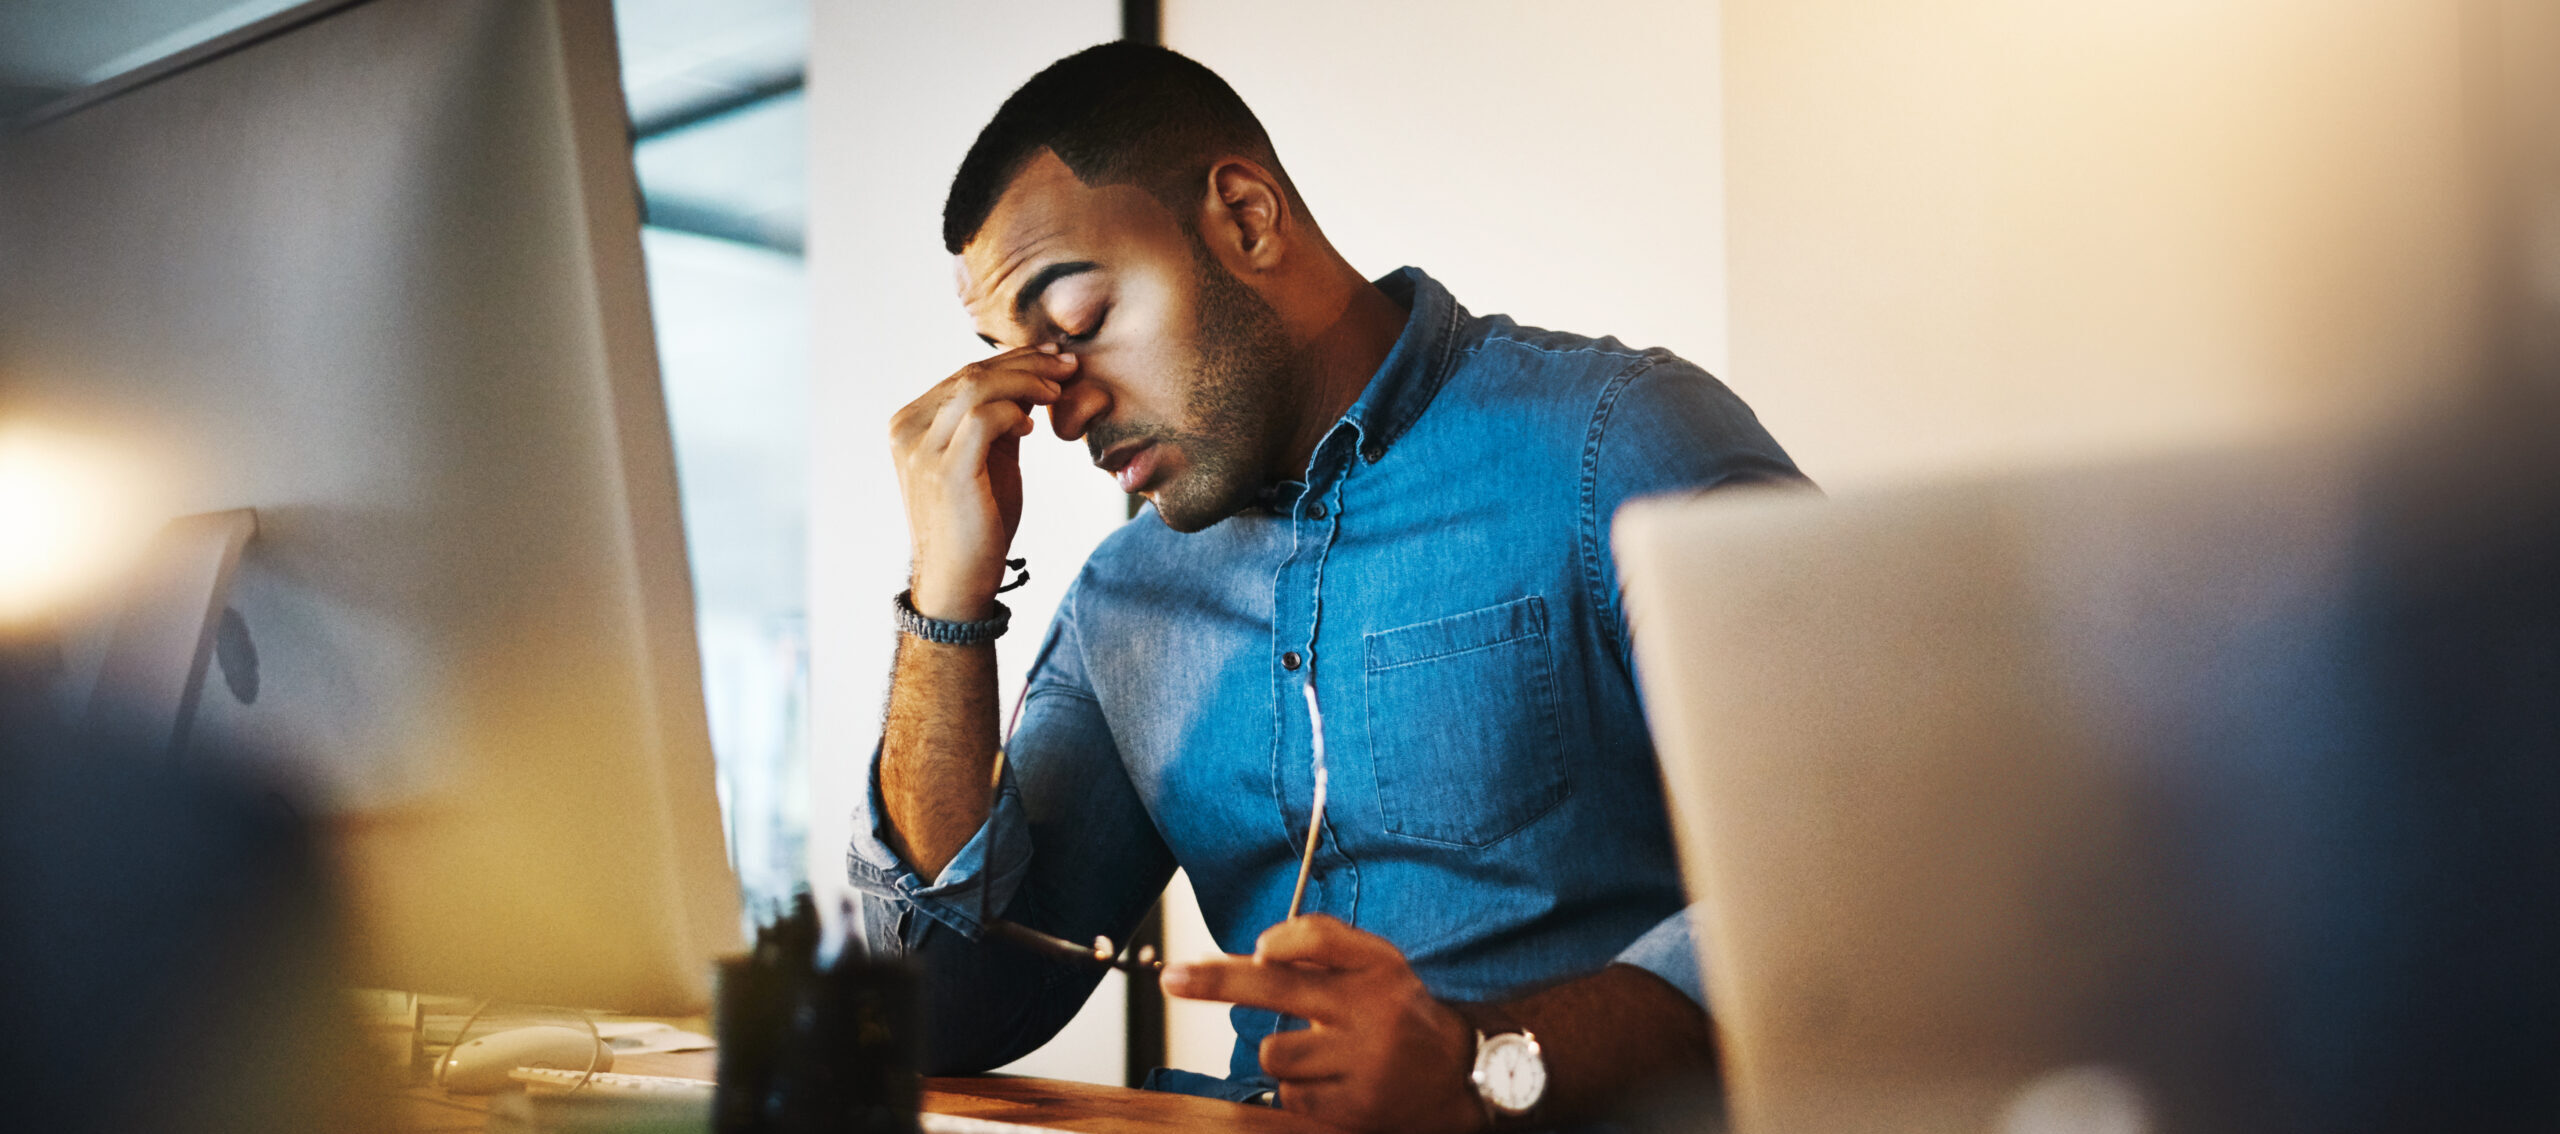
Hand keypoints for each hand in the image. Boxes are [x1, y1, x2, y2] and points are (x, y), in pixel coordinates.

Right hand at [888, 344, 1077, 619]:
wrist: (958, 581)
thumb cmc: (976, 521)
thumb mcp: (989, 457)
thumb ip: (1002, 418)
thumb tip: (1033, 378)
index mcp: (910, 422)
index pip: (964, 375)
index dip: (1013, 359)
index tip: (1052, 356)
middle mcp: (907, 430)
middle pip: (971, 374)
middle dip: (1027, 363)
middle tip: (1068, 364)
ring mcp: (920, 449)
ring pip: (977, 388)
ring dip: (1026, 382)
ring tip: (1058, 390)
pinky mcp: (944, 470)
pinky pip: (982, 419)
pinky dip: (1013, 413)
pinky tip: (1031, 426)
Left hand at [1162, 915, 1483, 1133]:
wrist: (1457, 1076)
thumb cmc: (1396, 1008)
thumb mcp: (1376, 961)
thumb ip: (1322, 942)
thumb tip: (1259, 949)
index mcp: (1375, 969)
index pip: (1319, 941)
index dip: (1284, 941)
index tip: (1255, 948)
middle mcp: (1371, 1013)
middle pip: (1278, 990)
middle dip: (1215, 982)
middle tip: (1171, 978)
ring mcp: (1362, 1067)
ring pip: (1276, 1054)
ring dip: (1282, 1054)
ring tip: (1320, 1053)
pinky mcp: (1354, 1111)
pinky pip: (1291, 1097)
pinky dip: (1300, 1089)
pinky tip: (1332, 1082)